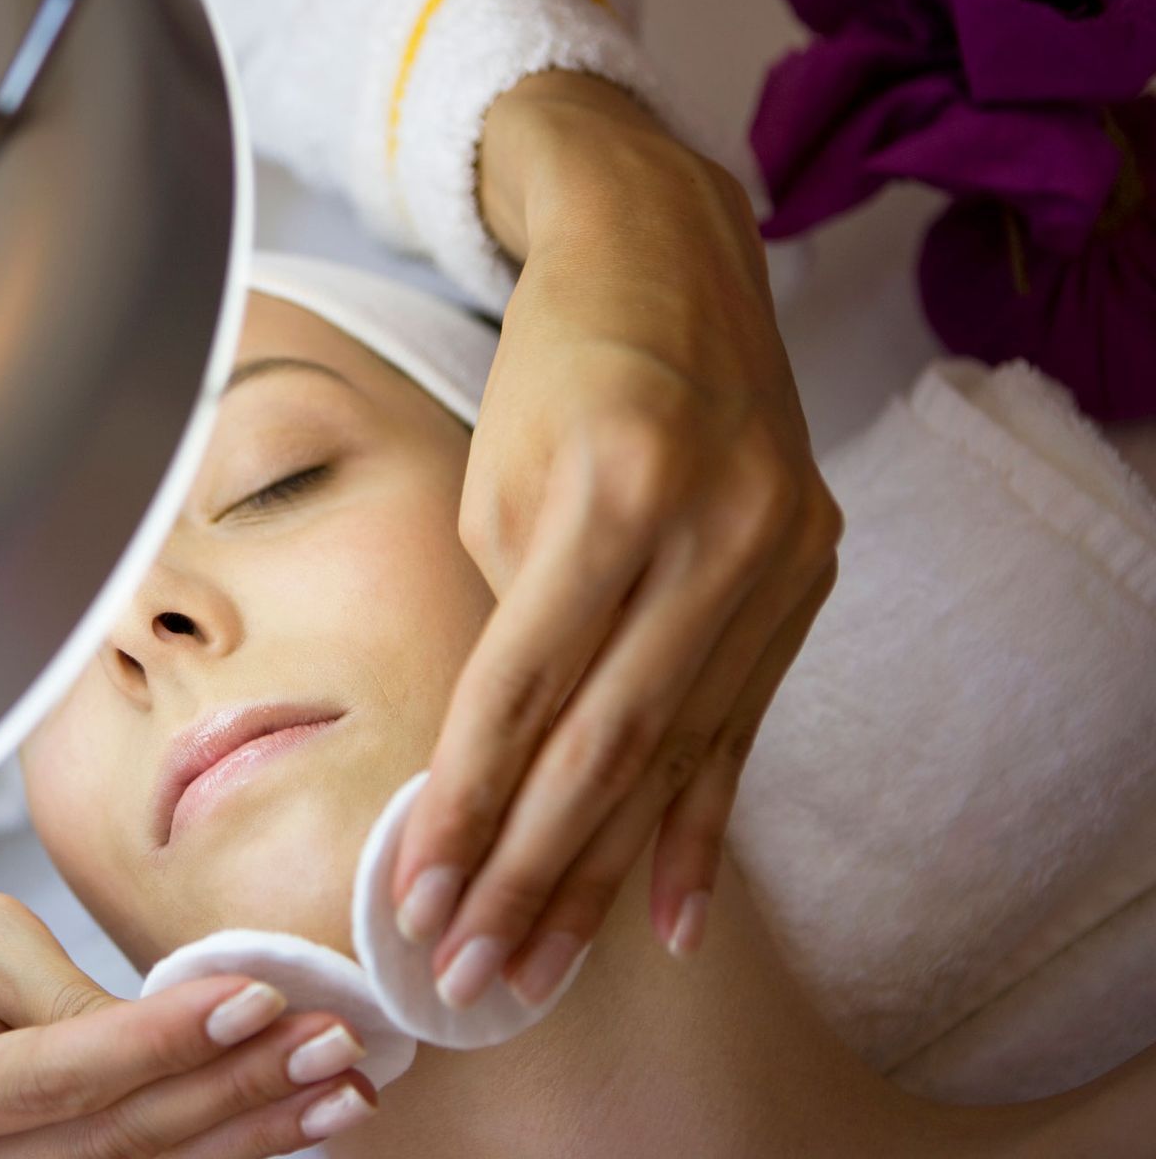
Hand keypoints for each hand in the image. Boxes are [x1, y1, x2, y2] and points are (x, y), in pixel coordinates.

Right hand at [0, 873, 378, 1157]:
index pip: (63, 1074)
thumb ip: (73, 998)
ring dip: (246, 1134)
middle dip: (233, 1091)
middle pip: (112, 1140)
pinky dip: (212, 1148)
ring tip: (336, 1094)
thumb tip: (194, 1029)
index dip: (164, 1040)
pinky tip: (285, 1123)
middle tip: (328, 1045)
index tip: (258, 995)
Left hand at [390, 71, 842, 1008]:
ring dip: (602, 872)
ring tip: (541, 961)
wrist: (669, 258)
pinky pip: (745, 727)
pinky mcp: (809, 577)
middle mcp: (713, 528)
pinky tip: (671, 918)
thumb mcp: (499, 483)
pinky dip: (701, 826)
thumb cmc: (551, 369)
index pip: (521, 689)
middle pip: (606, 742)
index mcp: (611, 493)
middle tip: (471, 968)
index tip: (418, 894)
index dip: (467, 804)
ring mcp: (777, 555)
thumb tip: (500, 766)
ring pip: (677, 752)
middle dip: (529, 869)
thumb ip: (515, 624)